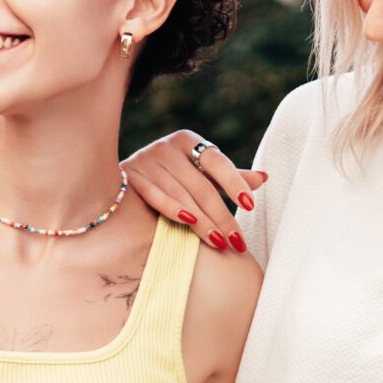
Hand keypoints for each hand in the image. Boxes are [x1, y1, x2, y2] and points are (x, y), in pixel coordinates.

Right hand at [120, 129, 263, 253]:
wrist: (118, 181)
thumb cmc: (169, 177)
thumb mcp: (199, 173)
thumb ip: (228, 177)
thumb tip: (264, 177)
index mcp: (187, 140)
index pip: (217, 161)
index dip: (234, 183)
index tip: (250, 206)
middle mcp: (166, 146)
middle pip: (201, 185)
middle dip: (222, 216)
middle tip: (237, 241)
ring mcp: (146, 160)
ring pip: (182, 195)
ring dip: (202, 221)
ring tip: (219, 242)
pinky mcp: (130, 177)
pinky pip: (156, 196)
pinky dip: (173, 210)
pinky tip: (189, 224)